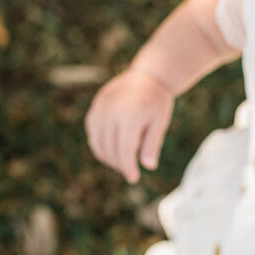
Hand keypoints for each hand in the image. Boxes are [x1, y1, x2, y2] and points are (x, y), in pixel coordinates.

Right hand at [85, 67, 174, 183]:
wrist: (148, 76)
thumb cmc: (157, 101)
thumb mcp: (160, 122)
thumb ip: (152, 144)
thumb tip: (149, 166)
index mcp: (130, 113)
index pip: (125, 148)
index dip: (128, 166)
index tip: (133, 178)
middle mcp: (111, 110)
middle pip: (110, 148)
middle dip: (120, 164)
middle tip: (130, 171)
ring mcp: (100, 107)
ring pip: (98, 142)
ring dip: (108, 157)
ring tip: (122, 162)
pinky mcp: (95, 107)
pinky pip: (93, 133)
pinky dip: (100, 145)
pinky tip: (112, 150)